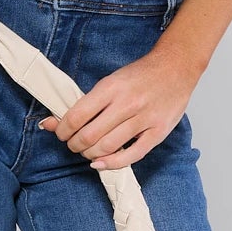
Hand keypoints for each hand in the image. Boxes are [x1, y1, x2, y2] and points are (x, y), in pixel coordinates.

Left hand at [37, 43, 195, 168]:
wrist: (176, 67)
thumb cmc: (141, 75)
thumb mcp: (111, 80)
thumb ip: (88, 102)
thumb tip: (55, 121)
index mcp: (111, 88)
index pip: (77, 116)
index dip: (62, 129)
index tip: (60, 132)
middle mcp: (127, 104)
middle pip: (90, 135)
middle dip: (74, 144)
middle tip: (73, 143)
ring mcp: (144, 119)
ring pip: (107, 147)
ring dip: (89, 154)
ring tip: (86, 151)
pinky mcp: (158, 132)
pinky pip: (132, 155)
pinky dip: (112, 163)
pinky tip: (100, 162)